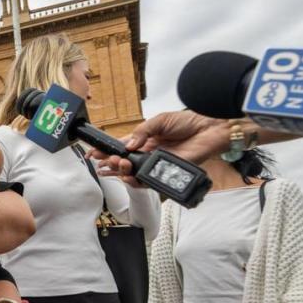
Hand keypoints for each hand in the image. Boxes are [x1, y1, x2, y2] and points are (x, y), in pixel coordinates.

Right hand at [91, 110, 225, 169]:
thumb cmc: (187, 122)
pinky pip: (148, 182)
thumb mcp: (160, 120)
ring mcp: (155, 164)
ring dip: (122, 172)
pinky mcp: (166, 173)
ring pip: (133, 174)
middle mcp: (147, 153)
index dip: (106, 151)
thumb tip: (128, 144)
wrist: (209, 129)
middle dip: (112, 162)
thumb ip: (142, 131)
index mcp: (143, 139)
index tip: (94, 153)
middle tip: (109, 160)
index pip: (120, 147)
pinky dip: (137, 181)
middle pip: (123, 163)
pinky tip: (130, 177)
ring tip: (119, 165)